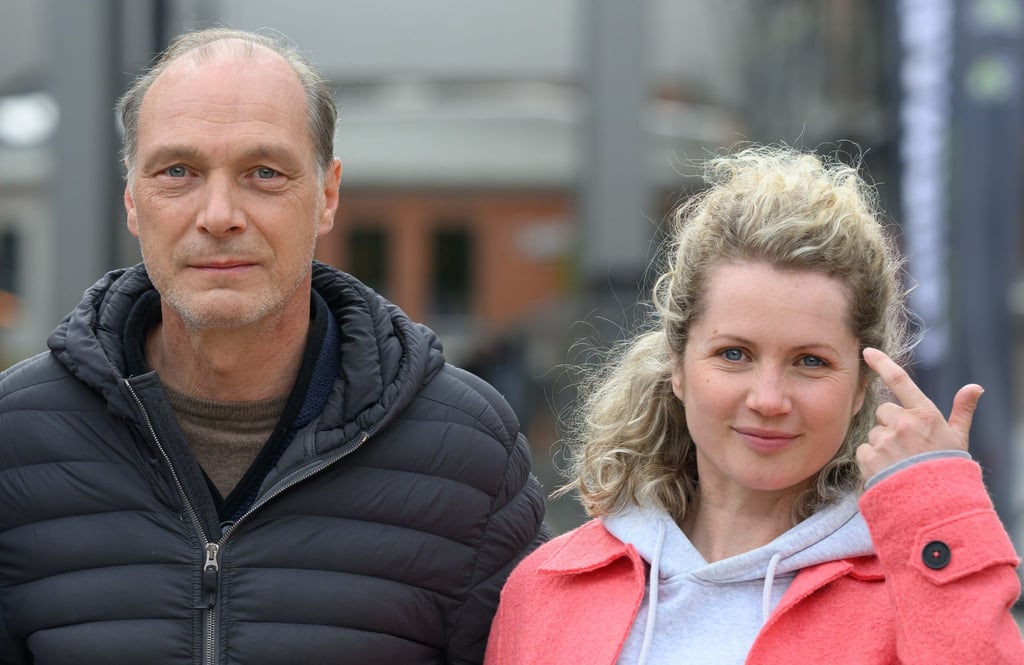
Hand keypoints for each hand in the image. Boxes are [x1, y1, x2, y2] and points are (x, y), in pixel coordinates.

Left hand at [856, 347, 982, 478]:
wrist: (937, 505)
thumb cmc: (948, 469)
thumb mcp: (958, 438)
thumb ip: (962, 411)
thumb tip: (975, 387)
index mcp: (925, 414)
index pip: (900, 381)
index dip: (882, 363)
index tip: (867, 351)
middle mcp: (903, 423)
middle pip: (884, 411)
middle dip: (891, 424)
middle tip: (907, 445)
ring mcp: (885, 440)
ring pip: (874, 432)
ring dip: (882, 444)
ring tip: (900, 462)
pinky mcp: (869, 457)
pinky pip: (864, 450)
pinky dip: (871, 459)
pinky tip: (888, 470)